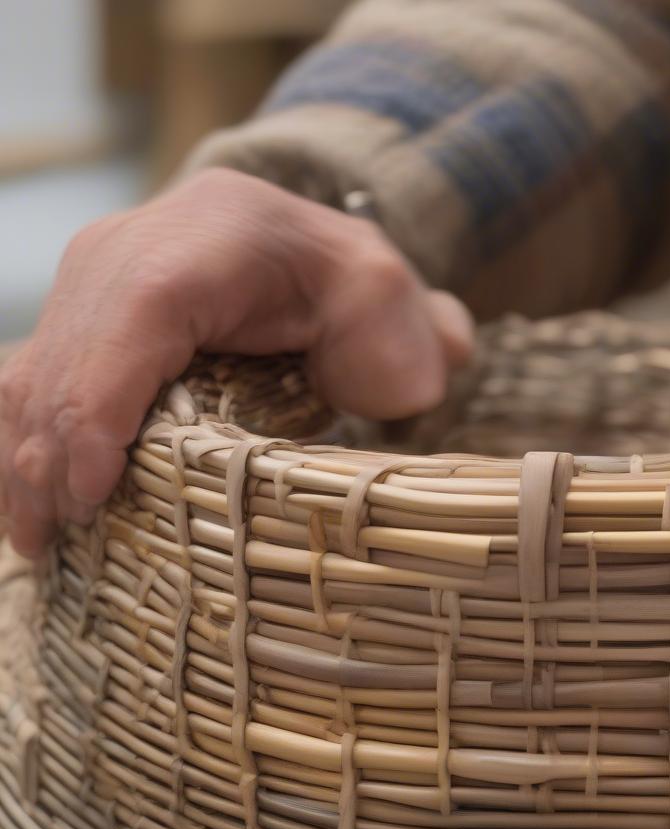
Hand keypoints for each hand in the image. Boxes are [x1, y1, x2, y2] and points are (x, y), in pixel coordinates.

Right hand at [0, 168, 472, 557]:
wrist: (298, 248)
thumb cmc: (347, 284)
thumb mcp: (390, 297)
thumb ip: (415, 334)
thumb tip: (427, 384)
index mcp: (205, 240)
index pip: (134, 315)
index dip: (100, 403)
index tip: (91, 491)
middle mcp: (127, 251)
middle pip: (65, 357)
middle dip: (50, 457)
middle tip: (58, 545)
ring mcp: (90, 285)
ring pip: (28, 372)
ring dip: (23, 459)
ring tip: (37, 542)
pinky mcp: (77, 320)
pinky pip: (31, 380)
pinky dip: (22, 442)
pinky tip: (32, 505)